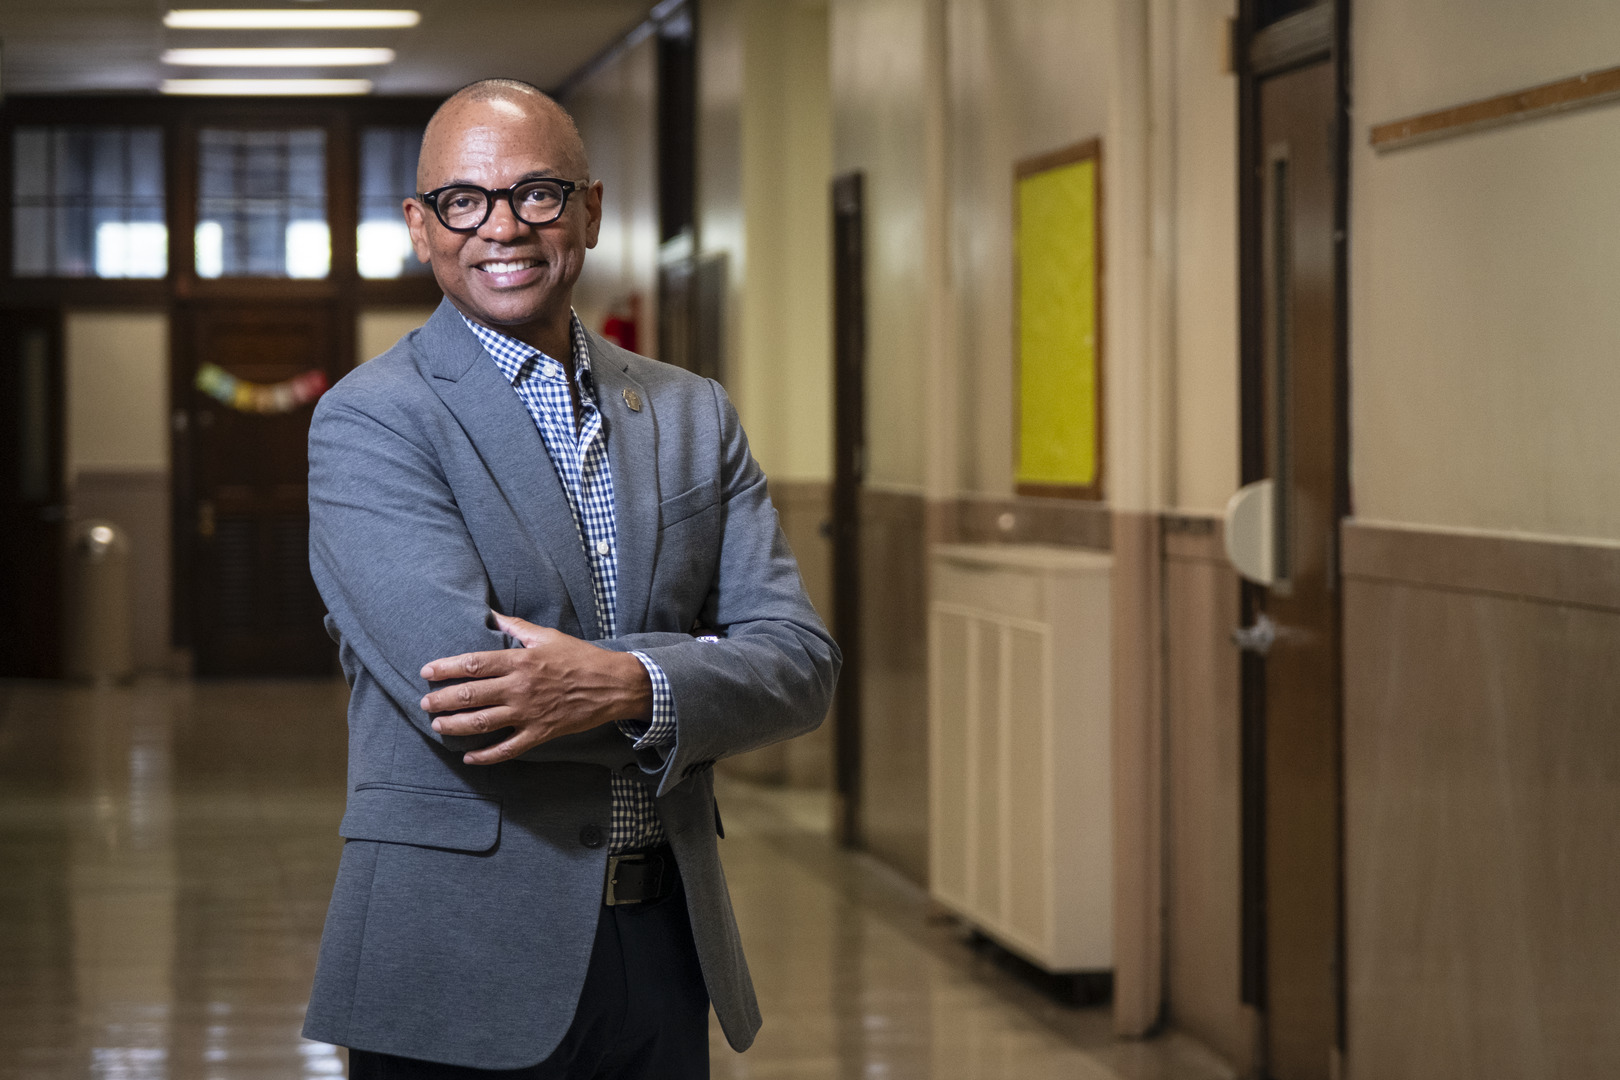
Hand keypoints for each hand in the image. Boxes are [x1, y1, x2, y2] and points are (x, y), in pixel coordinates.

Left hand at [419, 613, 652, 764]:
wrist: (612, 684)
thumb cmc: (579, 657)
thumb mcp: (547, 636)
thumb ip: (516, 627)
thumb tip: (491, 614)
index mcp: (520, 661)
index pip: (473, 664)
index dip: (446, 668)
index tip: (426, 672)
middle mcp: (520, 688)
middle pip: (470, 696)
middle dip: (442, 701)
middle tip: (425, 703)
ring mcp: (529, 713)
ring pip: (482, 723)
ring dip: (455, 726)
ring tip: (438, 726)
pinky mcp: (540, 733)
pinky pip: (507, 749)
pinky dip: (485, 756)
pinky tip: (468, 757)